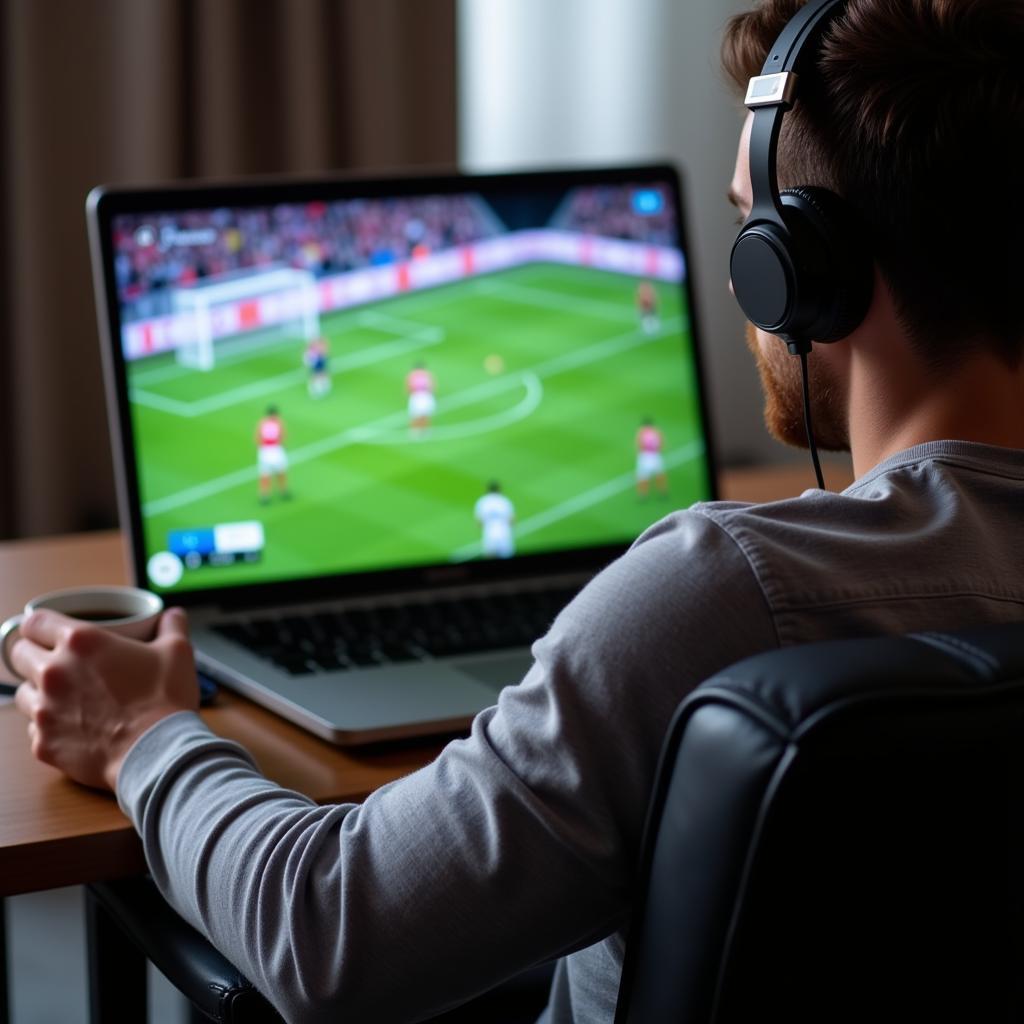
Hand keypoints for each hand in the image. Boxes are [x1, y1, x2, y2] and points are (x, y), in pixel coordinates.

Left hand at [11, 607, 199, 791]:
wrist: (158, 752)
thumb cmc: (165, 700)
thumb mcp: (177, 652)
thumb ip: (171, 627)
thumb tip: (173, 616)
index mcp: (81, 642)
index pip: (35, 622)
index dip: (41, 626)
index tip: (50, 632)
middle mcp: (54, 672)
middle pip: (19, 654)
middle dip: (34, 655)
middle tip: (57, 662)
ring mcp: (45, 710)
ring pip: (21, 693)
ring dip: (38, 692)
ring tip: (65, 697)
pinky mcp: (44, 743)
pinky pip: (33, 728)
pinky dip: (49, 725)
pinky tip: (73, 726)